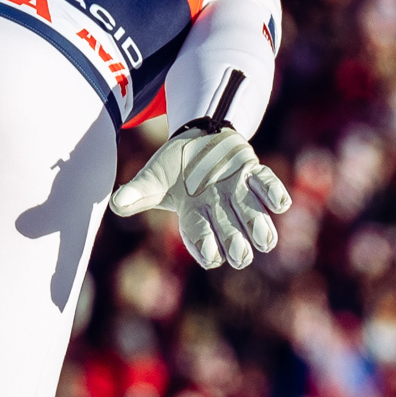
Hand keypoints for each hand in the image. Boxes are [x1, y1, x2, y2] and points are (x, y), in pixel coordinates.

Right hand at [108, 118, 294, 269]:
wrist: (199, 139)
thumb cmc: (174, 167)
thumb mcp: (152, 179)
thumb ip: (137, 194)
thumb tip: (115, 204)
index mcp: (193, 214)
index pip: (199, 235)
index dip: (205, 246)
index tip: (211, 257)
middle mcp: (218, 207)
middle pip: (229, 230)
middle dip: (236, 243)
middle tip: (242, 256)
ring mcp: (236, 189)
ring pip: (251, 212)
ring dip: (259, 225)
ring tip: (267, 241)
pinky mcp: (251, 170)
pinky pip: (265, 183)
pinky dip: (273, 193)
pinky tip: (281, 205)